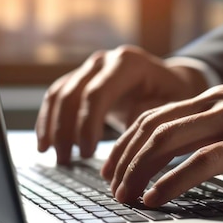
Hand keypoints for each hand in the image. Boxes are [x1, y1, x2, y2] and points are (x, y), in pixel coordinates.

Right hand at [35, 45, 207, 163]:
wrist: (172, 82)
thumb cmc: (176, 96)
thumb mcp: (173, 104)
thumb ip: (151, 113)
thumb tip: (128, 126)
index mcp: (128, 63)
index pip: (97, 93)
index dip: (88, 125)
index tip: (88, 154)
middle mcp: (105, 60)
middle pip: (73, 94)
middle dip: (66, 131)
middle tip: (66, 161)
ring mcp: (91, 67)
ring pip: (59, 94)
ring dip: (53, 128)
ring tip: (56, 158)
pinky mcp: (81, 79)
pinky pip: (57, 97)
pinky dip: (49, 121)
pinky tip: (46, 144)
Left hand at [102, 79, 222, 206]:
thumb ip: (219, 124)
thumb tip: (193, 146)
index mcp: (214, 98)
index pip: (155, 116)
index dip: (127, 142)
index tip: (114, 167)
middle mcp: (217, 103)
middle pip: (153, 127)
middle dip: (124, 159)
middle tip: (111, 186)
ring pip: (170, 141)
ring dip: (140, 170)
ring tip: (125, 195)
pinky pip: (202, 161)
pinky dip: (172, 180)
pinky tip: (157, 195)